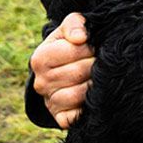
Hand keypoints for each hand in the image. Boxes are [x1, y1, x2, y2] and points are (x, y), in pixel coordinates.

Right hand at [29, 11, 94, 128]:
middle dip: (95, 65)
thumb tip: (80, 37)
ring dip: (94, 85)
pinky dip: (86, 108)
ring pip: (78, 95)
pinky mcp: (60, 117)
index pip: (74, 50)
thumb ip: (75, 24)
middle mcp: (41, 82)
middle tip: (101, 62)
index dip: (90, 47)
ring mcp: (49, 102)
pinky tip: (93, 97)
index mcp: (40, 58)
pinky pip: (74, 117)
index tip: (95, 46)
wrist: (62, 70)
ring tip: (99, 76)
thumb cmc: (68, 45)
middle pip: (79, 72)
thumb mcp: (69, 28)